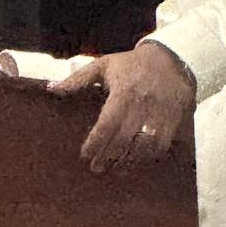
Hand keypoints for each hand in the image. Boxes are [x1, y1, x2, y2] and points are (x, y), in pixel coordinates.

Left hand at [49, 42, 194, 172]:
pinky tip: (137, 161)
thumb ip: (78, 79)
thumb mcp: (103, 65)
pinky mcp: (173, 119)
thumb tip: (51, 89)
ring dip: (129, 160)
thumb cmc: (131, 64)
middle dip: (109, 156)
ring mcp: (160, 113)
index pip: (107, 123)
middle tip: (97, 167)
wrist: (170, 58)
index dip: (95, 142)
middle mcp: (143, 103)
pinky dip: (148, 156)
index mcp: (124, 91)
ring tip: (116, 168)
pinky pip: (162, 144)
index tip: (85, 154)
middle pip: (124, 138)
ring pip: (144, 145)